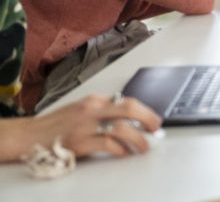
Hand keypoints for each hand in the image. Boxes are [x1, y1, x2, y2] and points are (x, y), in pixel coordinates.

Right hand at [10, 94, 160, 160]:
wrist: (29, 135)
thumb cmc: (56, 124)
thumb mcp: (81, 109)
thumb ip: (102, 110)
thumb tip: (128, 117)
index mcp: (94, 100)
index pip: (127, 101)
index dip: (145, 111)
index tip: (155, 120)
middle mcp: (91, 110)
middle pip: (128, 109)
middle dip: (148, 119)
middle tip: (156, 129)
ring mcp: (85, 126)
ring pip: (121, 128)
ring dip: (138, 139)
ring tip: (144, 147)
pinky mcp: (79, 143)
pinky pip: (107, 144)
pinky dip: (120, 149)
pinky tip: (124, 153)